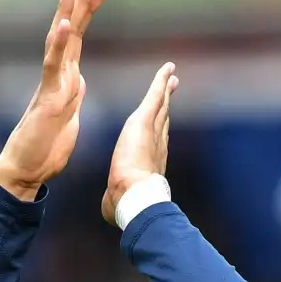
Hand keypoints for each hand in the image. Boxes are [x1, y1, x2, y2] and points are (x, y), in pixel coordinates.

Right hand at [0, 0, 107, 200]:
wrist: (25, 169)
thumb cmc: (44, 148)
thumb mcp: (69, 117)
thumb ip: (73, 96)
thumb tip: (77, 83)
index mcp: (66, 79)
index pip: (79, 39)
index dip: (88, 14)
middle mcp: (57, 75)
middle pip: (71, 31)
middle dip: (81, 3)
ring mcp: (51, 84)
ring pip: (60, 41)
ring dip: (67, 11)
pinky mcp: (48, 97)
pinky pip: (53, 66)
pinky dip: (60, 45)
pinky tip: (65, 24)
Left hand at [103, 62, 178, 223]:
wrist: (134, 196)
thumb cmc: (125, 204)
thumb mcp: (116, 201)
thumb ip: (113, 202)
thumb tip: (108, 212)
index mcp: (148, 161)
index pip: (154, 140)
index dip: (158, 128)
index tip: (161, 120)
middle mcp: (156, 143)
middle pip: (162, 118)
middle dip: (166, 105)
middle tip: (172, 89)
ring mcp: (153, 131)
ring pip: (161, 105)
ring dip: (165, 90)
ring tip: (170, 77)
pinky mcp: (145, 120)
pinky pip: (155, 95)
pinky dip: (161, 81)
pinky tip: (167, 68)